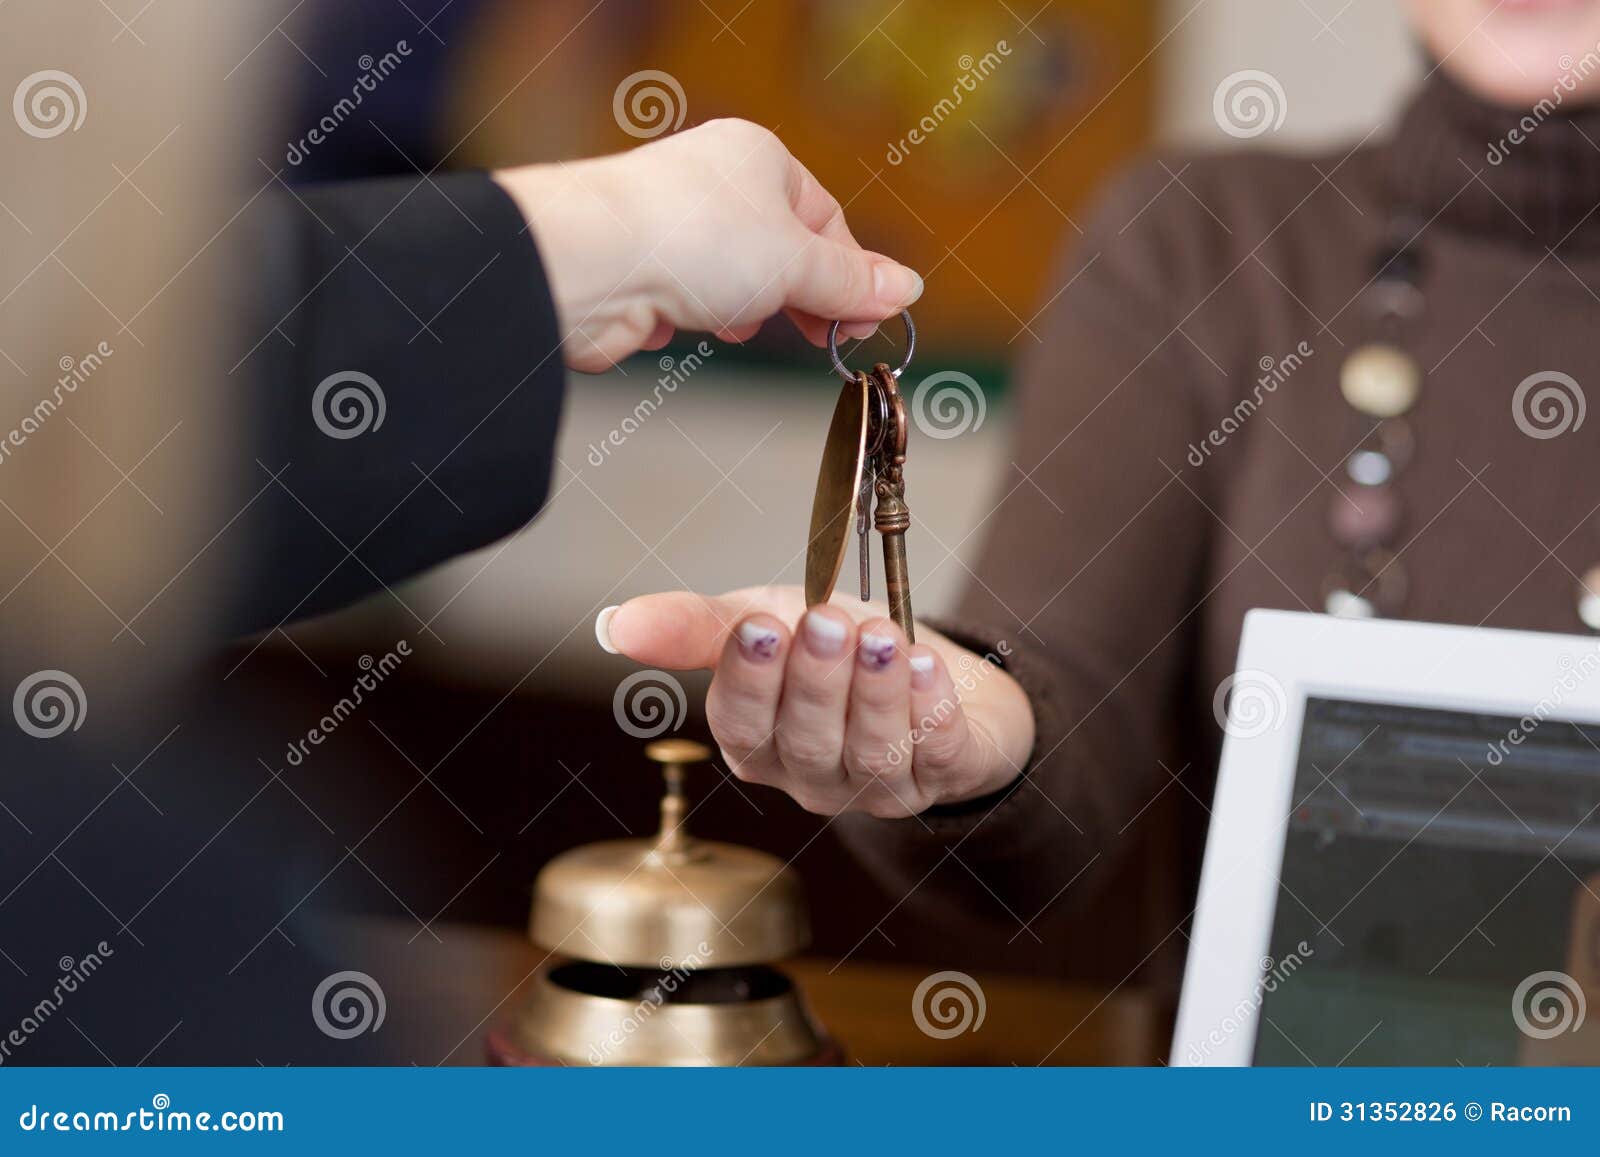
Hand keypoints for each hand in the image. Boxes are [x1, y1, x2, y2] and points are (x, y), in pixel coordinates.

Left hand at [493, 120, 922, 371]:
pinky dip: (698, 319)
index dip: (852, 273)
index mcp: (759, 158)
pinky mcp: (643, 270)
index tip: (867, 319)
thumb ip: (853, 282)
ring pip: (737, 279)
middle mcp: (715, 183)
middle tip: (824, 336)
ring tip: (743, 322)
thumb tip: (906, 288)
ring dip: (749, 310)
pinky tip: (695, 326)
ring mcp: (676, 226)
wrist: (593, 264)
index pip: (825, 219)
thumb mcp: (798, 263)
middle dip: (802, 297)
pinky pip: (690, 300)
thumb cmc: (693, 237)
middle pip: (783, 251)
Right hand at [596, 586, 1034, 817]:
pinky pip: (937, 755)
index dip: (749, 681)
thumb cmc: (835, 648)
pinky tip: (926, 666)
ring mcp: (878, 786)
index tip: (759, 628)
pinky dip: (930, 710)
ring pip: (871, 753)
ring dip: (875, 692)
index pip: (740, 725)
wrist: (929, 666)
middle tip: (827, 622)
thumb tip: (615, 624)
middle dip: (816, 682)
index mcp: (758, 742)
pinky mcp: (942, 776)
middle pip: (806, 741)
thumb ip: (696, 625)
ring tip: (881, 636)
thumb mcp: (763, 620)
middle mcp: (812, 775)